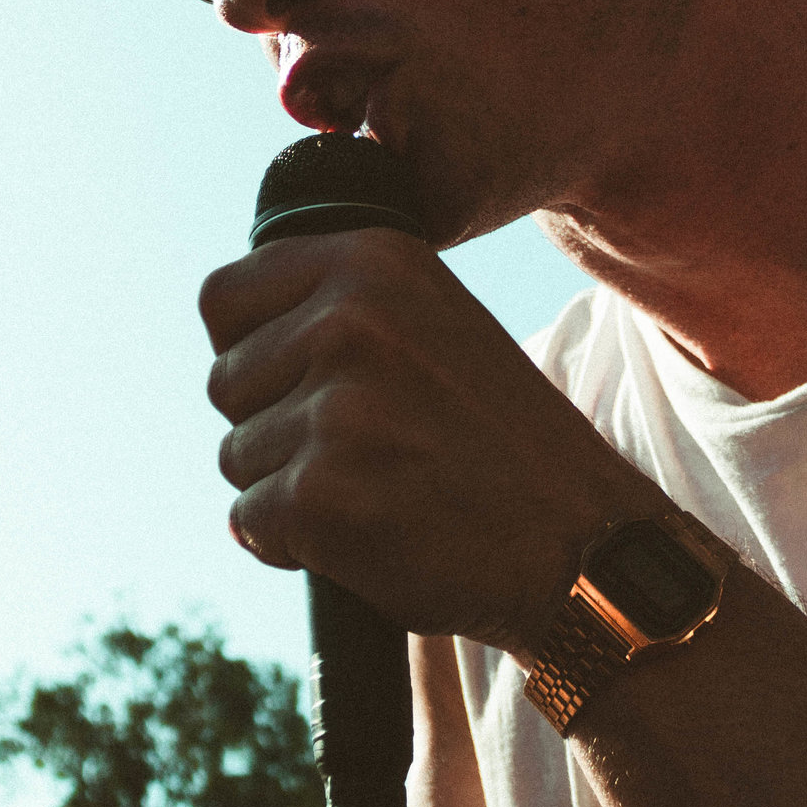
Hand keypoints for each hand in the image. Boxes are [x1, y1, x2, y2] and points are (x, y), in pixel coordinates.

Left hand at [202, 229, 666, 654]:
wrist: (583, 546)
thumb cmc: (500, 445)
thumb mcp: (433, 326)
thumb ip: (338, 311)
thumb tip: (224, 351)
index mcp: (375, 260)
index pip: (222, 297)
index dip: (249, 352)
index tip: (305, 386)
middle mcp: (350, 320)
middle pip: (224, 382)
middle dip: (274, 427)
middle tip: (367, 453)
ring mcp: (335, 408)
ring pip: (236, 455)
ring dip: (288, 487)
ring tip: (381, 490)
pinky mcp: (321, 494)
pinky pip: (250, 520)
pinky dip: (292, 544)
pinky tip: (369, 537)